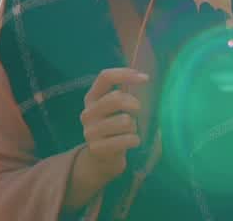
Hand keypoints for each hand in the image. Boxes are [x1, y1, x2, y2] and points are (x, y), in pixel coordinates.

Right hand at [76, 68, 147, 186]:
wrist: (102, 158)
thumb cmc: (114, 127)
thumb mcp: (114, 108)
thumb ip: (124, 92)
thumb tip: (144, 76)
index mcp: (91, 97)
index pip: (105, 77)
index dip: (125, 74)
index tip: (145, 78)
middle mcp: (87, 112)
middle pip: (115, 99)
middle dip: (134, 103)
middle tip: (139, 109)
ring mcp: (90, 131)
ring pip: (123, 121)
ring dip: (134, 125)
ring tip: (131, 130)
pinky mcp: (97, 148)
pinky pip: (125, 140)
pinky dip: (134, 140)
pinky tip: (132, 141)